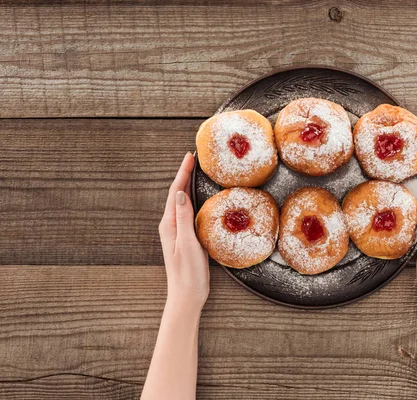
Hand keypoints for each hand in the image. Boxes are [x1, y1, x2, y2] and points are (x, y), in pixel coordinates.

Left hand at [158, 152, 209, 312]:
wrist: (187, 295)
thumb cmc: (188, 273)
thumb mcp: (187, 243)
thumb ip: (183, 218)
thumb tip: (180, 193)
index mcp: (169, 224)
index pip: (175, 192)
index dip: (182, 173)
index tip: (189, 157)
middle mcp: (171, 225)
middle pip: (177, 194)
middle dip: (184, 175)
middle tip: (193, 159)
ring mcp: (178, 232)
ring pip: (183, 203)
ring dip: (188, 186)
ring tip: (196, 172)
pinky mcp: (187, 238)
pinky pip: (189, 214)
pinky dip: (194, 201)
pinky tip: (202, 199)